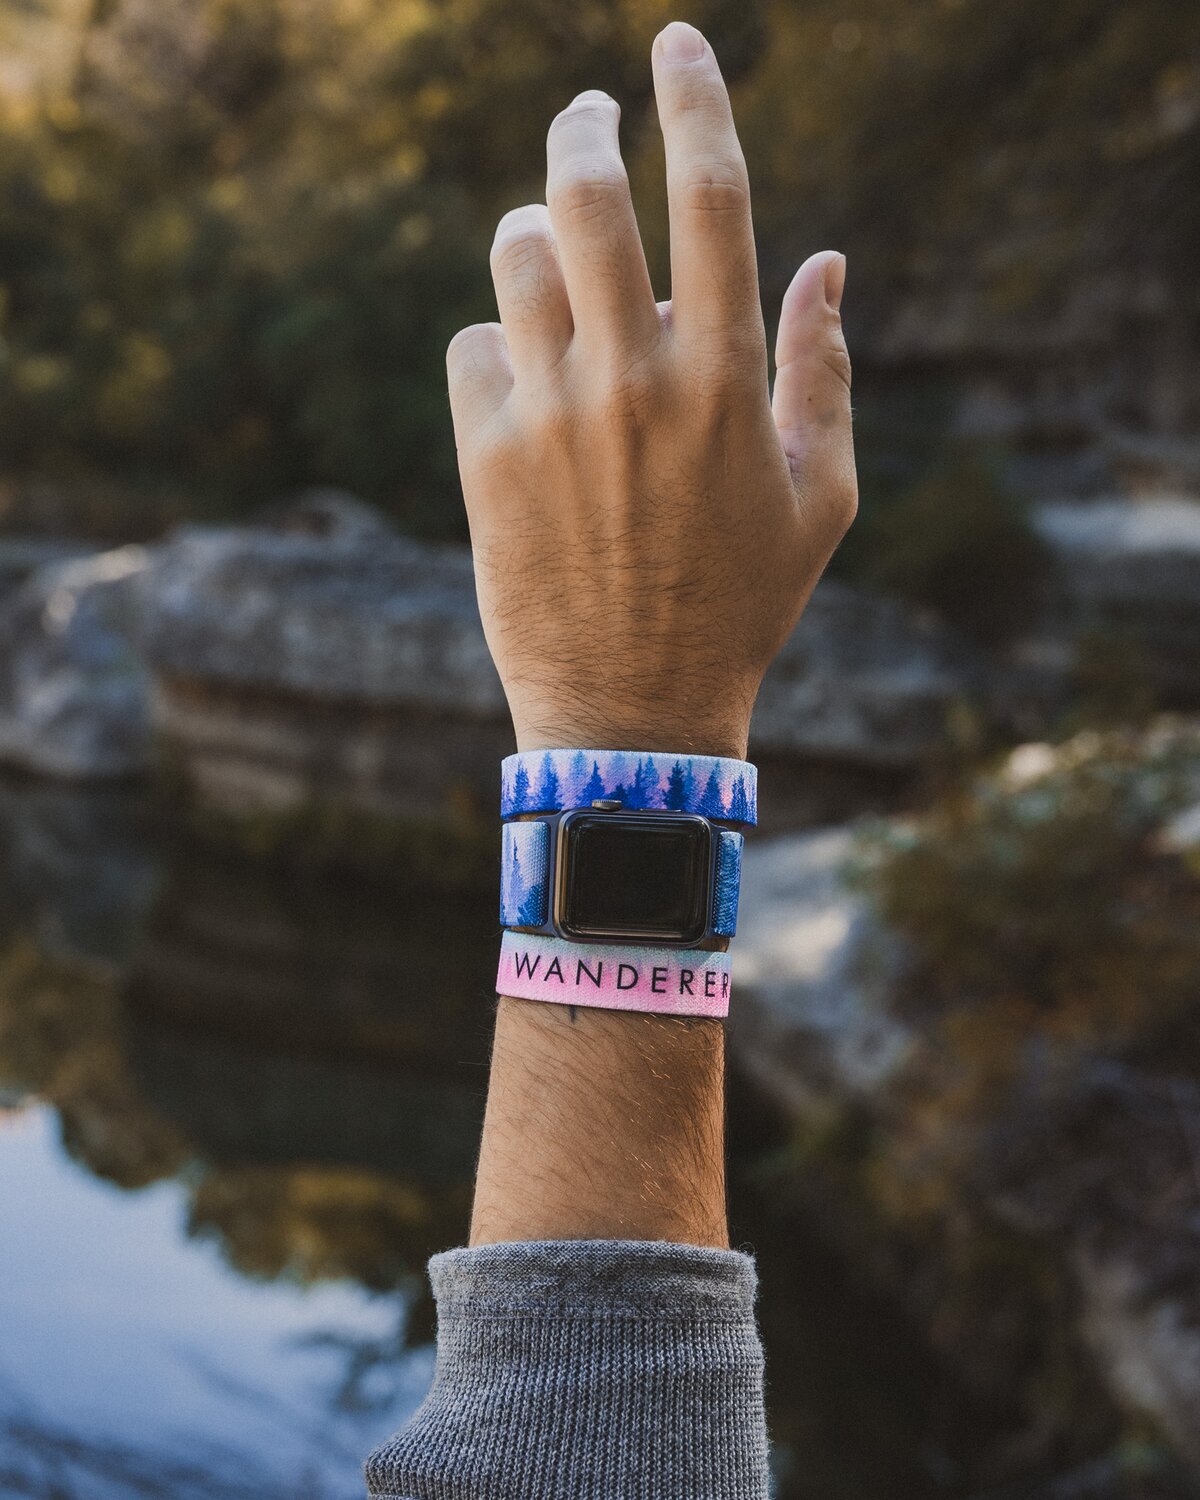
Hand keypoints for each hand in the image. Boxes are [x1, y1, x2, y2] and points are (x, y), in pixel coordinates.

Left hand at [448, 19, 855, 759]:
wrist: (631, 710)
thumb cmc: (742, 605)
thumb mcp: (820, 498)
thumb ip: (826, 370)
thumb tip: (829, 260)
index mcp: (728, 378)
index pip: (711, 195)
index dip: (694, 98)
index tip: (675, 44)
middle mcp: (633, 379)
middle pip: (589, 193)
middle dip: (584, 126)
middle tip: (588, 113)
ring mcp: (549, 416)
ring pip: (514, 257)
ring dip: (532, 233)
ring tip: (550, 255)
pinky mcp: (484, 459)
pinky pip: (470, 345)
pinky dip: (494, 342)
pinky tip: (521, 380)